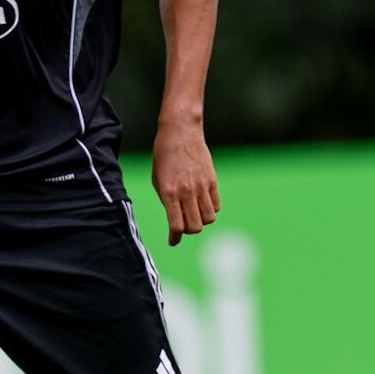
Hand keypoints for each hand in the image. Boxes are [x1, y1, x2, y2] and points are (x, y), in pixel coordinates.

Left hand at [151, 117, 219, 246]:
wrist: (180, 132)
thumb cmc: (163, 156)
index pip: (176, 225)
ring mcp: (202, 187)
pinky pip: (216, 206)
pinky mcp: (212, 181)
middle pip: (195, 227)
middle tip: (183, 224)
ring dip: (201, 221)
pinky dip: (210, 209)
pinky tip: (202, 203)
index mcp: (169, 192)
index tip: (173, 240)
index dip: (174, 237)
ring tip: (193, 213)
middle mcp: (187, 192)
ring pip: (208, 219)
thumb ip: (167, 202)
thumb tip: (176, 221)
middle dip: (188, 230)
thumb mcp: (158, 180)